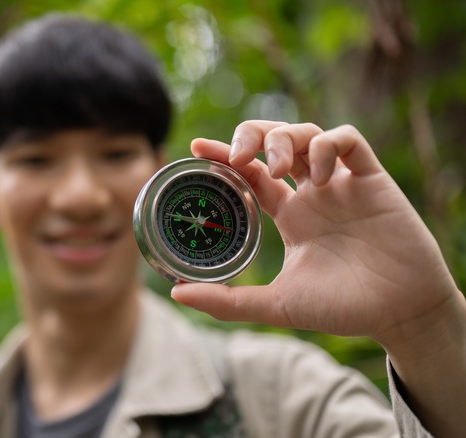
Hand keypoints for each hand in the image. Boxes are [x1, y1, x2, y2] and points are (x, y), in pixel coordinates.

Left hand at [171, 121, 463, 348]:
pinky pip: (348, 141)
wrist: (399, 314)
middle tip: (237, 152)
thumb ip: (228, 301)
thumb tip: (176, 293)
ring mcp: (341, 183)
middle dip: (253, 135)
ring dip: (285, 139)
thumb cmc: (341, 309)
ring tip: (278, 168)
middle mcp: (311, 194)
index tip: (196, 146)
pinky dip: (328, 146)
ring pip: (308, 133)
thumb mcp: (276, 304)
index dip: (224, 156)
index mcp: (289, 214)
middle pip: (276, 141)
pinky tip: (318, 176)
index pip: (250, 172)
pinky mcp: (372, 179)